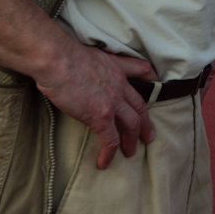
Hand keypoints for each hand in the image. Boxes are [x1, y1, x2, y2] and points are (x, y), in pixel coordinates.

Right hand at [33, 41, 157, 168]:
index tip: (157, 87)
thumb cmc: (65, 55)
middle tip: (148, 136)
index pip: (142, 73)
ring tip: (130, 151)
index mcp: (117, 69)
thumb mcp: (92, 53)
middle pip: (139, 107)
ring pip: (131, 125)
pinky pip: (110, 140)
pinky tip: (104, 162)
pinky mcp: (101, 116)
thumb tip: (88, 73)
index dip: (151, 82)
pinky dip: (109, 153)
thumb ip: (98, 64)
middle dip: (145, 123)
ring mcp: (112, 102)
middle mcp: (119, 86)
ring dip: (131, 140)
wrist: (57, 60)